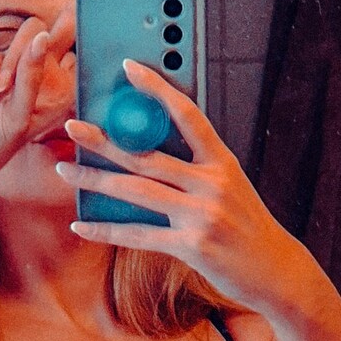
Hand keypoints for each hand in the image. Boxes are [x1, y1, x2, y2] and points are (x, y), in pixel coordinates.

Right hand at [0, 0, 126, 197]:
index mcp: (59, 89)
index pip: (87, 51)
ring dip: (16, 66)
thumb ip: (32, 78)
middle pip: (68, 20)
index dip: (102, 29)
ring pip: (30, 32)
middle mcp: (42, 70)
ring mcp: (16, 62)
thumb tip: (43, 36)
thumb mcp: (20, 120)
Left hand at [57, 58, 312, 315]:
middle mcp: (212, 184)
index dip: (158, 89)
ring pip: (136, 192)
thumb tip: (150, 155)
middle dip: (105, 140)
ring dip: (95, 180)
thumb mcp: (231, 188)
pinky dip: (106, 230)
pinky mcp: (192, 247)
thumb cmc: (248, 228)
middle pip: (147, 156)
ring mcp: (202, 216)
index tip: (129, 68)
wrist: (277, 271)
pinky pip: (139, 235)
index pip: (187, 115)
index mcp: (222, 163)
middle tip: (72, 125)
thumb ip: (198, 169)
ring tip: (64, 170)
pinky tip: (81, 224)